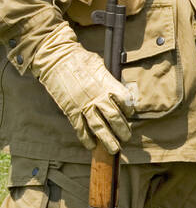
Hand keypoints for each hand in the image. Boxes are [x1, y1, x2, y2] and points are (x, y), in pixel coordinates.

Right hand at [32, 29, 133, 153]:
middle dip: (122, 130)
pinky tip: (91, 146)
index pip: (125, 101)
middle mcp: (97, 97)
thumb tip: (117, 89)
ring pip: (99, 127)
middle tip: (126, 138)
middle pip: (114, 118)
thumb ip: (109, 80)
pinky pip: (80, 128)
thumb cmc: (79, 58)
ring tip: (114, 149)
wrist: (56, 58)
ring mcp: (83, 105)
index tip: (128, 114)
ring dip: (108, 140)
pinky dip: (86, 139)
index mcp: (107, 84)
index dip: (128, 109)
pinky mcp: (71, 110)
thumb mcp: (100, 65)